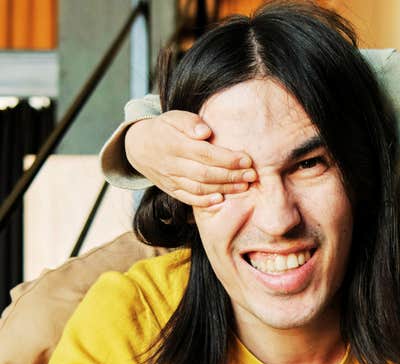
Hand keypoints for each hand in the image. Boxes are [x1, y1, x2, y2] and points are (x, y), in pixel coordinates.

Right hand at [124, 110, 256, 206]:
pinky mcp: (170, 189)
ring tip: (244, 186)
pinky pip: (187, 198)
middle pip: (205, 173)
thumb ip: (190, 122)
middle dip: (231, 176)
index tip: (247, 159)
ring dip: (223, 189)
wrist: (137, 146)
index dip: (228, 158)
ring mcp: (170, 179)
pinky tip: (221, 199)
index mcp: (174, 144)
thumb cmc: (164, 129)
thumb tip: (205, 131)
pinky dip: (204, 201)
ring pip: (199, 187)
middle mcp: (172, 164)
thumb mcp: (173, 117)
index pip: (205, 153)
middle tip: (252, 175)